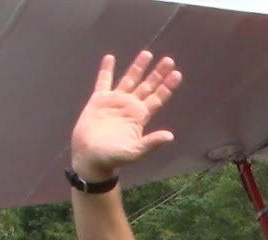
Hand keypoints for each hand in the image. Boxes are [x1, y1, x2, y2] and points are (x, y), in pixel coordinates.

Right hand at [70, 50, 182, 179]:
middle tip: (169, 60)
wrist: (90, 157)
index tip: (177, 74)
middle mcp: (130, 106)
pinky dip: (106, 70)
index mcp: (140, 117)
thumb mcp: (135, 152)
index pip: (157, 98)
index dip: (167, 86)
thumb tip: (170, 136)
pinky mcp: (98, 100)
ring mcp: (114, 102)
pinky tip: (110, 58)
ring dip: (138, 67)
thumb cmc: (113, 158)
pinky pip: (103, 81)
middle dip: (158, 74)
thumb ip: (151, 143)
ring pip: (129, 79)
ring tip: (147, 53)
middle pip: (147, 86)